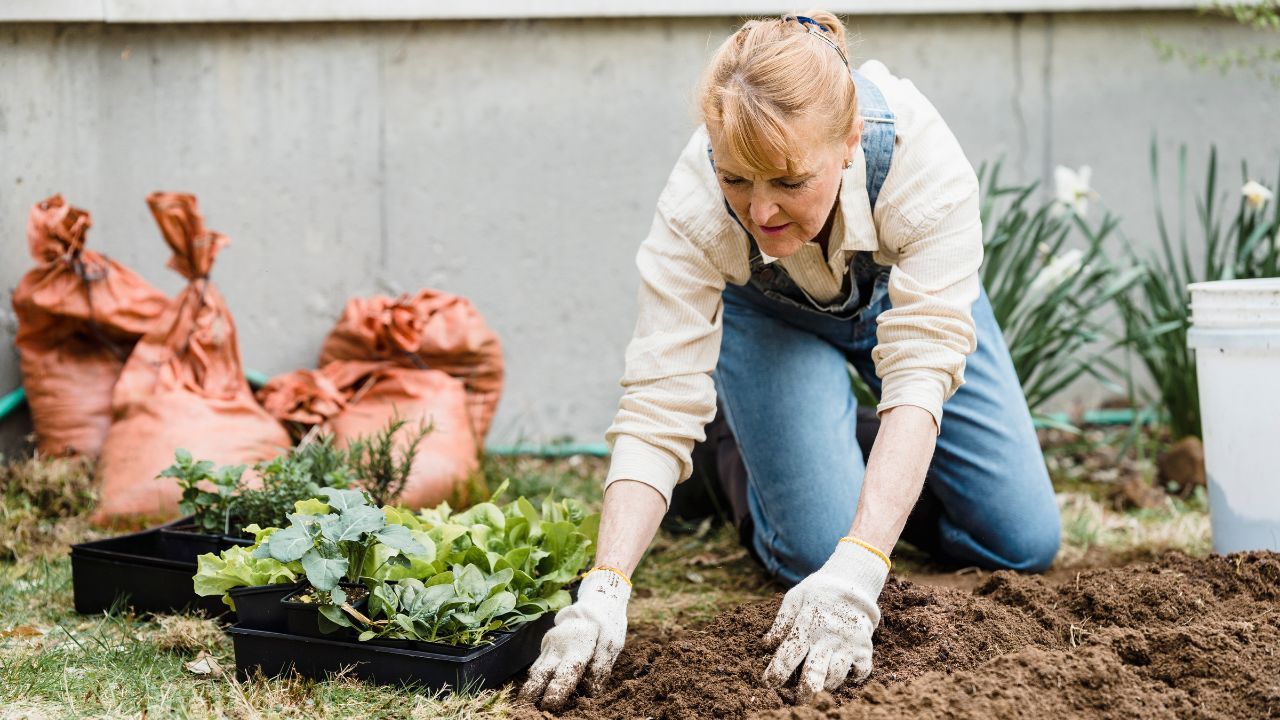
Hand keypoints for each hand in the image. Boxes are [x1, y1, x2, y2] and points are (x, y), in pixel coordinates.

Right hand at [519, 568, 630, 709]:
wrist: (595, 601)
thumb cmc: (607, 624)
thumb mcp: (613, 642)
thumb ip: (601, 666)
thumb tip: (591, 691)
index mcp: (577, 646)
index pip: (565, 673)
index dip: (556, 691)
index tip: (550, 705)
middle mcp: (558, 645)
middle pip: (541, 673)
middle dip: (533, 692)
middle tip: (527, 707)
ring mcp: (549, 644)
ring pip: (536, 669)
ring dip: (531, 687)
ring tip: (527, 702)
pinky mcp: (546, 644)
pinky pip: (538, 664)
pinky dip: (536, 678)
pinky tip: (535, 691)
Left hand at [761, 539, 888, 702]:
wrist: (853, 582)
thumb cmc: (818, 592)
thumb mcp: (795, 598)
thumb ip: (782, 621)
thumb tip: (766, 643)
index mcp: (806, 627)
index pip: (788, 655)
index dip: (776, 673)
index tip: (768, 684)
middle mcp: (827, 639)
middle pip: (814, 674)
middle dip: (803, 693)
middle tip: (797, 702)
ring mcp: (847, 645)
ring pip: (835, 677)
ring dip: (825, 686)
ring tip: (818, 687)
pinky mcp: (864, 649)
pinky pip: (860, 673)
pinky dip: (852, 679)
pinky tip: (843, 675)